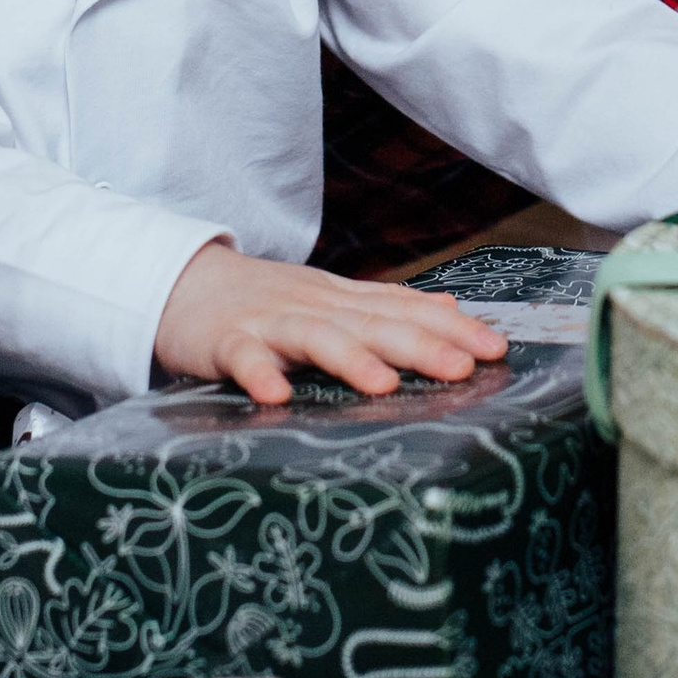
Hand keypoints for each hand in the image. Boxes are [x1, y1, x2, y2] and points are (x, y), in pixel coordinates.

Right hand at [155, 246, 507, 410]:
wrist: (181, 282)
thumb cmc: (266, 301)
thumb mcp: (332, 297)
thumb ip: (388, 305)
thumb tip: (450, 306)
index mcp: (343, 301)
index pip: (405, 309)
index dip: (451, 328)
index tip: (495, 347)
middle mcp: (314, 307)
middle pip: (372, 323)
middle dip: (420, 344)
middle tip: (464, 366)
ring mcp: (268, 323)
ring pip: (315, 338)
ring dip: (350, 359)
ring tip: (383, 384)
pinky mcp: (224, 342)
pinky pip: (242, 359)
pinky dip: (258, 374)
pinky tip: (275, 396)